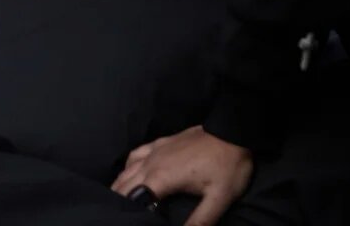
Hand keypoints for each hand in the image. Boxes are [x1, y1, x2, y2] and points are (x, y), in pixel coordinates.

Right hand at [112, 125, 252, 225]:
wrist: (232, 132)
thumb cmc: (226, 166)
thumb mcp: (219, 198)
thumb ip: (201, 220)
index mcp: (162, 178)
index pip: (134, 198)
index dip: (128, 210)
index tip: (126, 219)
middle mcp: (151, 164)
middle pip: (125, 184)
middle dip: (118, 200)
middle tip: (118, 214)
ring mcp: (154, 151)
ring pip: (126, 170)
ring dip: (119, 185)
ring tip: (116, 200)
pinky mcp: (159, 143)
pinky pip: (135, 154)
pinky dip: (127, 166)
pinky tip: (128, 171)